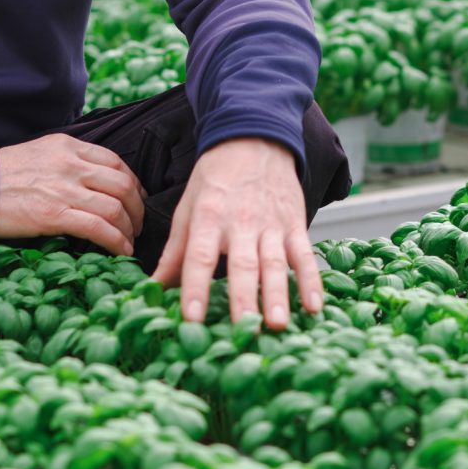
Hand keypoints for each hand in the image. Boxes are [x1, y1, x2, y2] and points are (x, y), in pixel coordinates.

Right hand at [0, 134, 144, 257]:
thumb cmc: (1, 174)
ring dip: (129, 228)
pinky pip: (97, 228)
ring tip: (130, 240)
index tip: (137, 199)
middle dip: (138, 208)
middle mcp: (71, 164)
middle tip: (138, 224)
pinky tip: (120, 250)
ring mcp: (64, 189)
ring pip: (115, 208)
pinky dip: (116, 241)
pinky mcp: (54, 214)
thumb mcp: (39, 153)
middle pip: (123, 185)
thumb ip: (68, 161)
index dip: (134, 183)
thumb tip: (92, 182)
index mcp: (68, 146)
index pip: (116, 162)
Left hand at [152, 137, 320, 329]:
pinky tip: (314, 306)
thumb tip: (153, 289)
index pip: (199, 257)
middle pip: (242, 265)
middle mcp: (240, 222)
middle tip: (243, 330)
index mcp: (208, 217)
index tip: (192, 317)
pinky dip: (311, 280)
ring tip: (278, 323)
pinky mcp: (295, 223)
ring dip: (278, 294)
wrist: (254, 139)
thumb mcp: (188, 208)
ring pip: (275, 263)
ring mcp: (271, 224)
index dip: (195, 287)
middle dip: (243, 299)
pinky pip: (304, 254)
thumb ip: (174, 252)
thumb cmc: (215, 179)